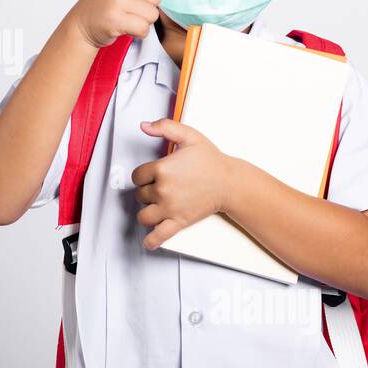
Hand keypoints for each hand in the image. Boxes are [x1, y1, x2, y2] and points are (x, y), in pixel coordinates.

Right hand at [66, 0, 161, 47]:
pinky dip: (137, 32)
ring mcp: (116, 0)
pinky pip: (143, 28)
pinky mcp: (115, 20)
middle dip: (147, 7)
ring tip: (126, 17)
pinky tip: (124, 27)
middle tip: (129, 8)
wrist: (81, 25)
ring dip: (142, 20)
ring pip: (152, 15)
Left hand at [131, 119, 237, 248]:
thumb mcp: (189, 136)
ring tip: (156, 206)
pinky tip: (149, 241)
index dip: (143, 175)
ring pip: (144, 215)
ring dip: (147, 211)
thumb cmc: (211, 160)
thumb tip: (144, 126)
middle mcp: (162, 190)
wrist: (230, 182)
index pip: (137, 176)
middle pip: (140, 195)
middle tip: (162, 187)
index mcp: (162, 168)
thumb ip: (165, 127)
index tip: (153, 174)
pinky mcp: (179, 222)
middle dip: (148, 191)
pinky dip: (151, 241)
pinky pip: (159, 235)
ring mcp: (169, 208)